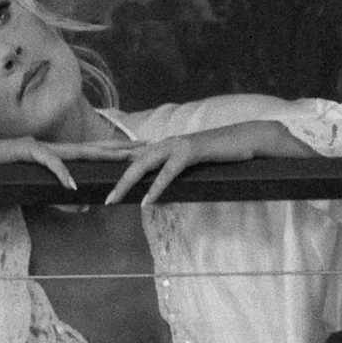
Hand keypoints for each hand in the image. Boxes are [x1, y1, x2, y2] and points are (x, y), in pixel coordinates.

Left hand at [99, 118, 325, 204]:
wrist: (249, 139)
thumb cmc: (222, 155)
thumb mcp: (194, 166)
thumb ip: (177, 173)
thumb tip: (164, 188)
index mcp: (164, 146)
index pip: (130, 154)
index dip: (110, 162)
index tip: (92, 172)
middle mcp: (166, 142)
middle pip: (130, 160)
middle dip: (110, 175)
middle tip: (96, 193)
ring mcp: (177, 145)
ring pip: (144, 165)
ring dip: (126, 185)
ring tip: (111, 201)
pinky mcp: (191, 151)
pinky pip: (169, 173)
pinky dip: (157, 188)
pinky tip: (146, 203)